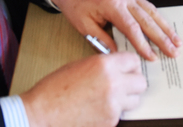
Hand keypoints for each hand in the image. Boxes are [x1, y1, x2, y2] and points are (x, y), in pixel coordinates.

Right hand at [21, 52, 145, 126]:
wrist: (42, 114)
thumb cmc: (54, 90)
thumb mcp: (80, 66)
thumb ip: (103, 65)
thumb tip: (117, 68)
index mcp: (104, 65)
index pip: (134, 61)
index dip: (131, 65)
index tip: (129, 69)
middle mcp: (113, 84)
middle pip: (141, 82)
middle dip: (133, 83)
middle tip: (123, 84)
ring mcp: (113, 105)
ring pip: (135, 100)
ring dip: (126, 99)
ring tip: (109, 98)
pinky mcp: (111, 122)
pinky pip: (121, 114)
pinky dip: (113, 112)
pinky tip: (98, 109)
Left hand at [49, 0, 180, 60]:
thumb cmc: (76, 3)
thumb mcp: (83, 25)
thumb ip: (101, 40)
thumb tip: (117, 54)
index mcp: (111, 5)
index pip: (132, 28)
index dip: (143, 44)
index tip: (152, 57)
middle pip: (147, 20)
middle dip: (162, 37)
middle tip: (173, 51)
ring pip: (152, 12)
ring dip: (165, 27)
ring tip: (177, 41)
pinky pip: (147, 7)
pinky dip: (158, 18)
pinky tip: (166, 27)